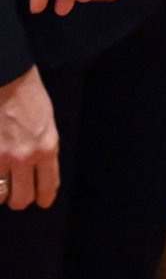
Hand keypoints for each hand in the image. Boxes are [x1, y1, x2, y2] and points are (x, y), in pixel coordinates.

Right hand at [0, 67, 58, 209]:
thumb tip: (40, 171)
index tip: (41, 200)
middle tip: (16, 191)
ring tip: (1, 180)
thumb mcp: (46, 121)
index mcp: (47, 146)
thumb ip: (44, 148)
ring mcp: (1, 157)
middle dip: (19, 198)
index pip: (48, 187)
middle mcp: (25, 156)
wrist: (6, 78)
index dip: (44, 197)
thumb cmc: (27, 94)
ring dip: (0, 190)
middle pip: (22, 199)